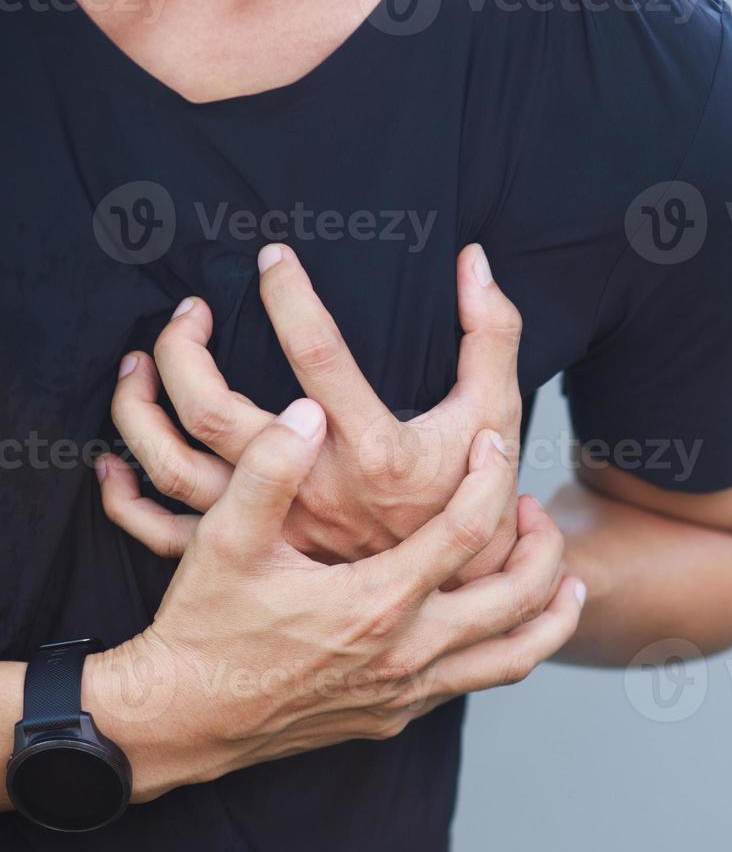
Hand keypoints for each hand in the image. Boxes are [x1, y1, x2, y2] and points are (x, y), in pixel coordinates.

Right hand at [90, 399, 582, 800]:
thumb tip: (306, 412)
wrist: (179, 719)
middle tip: (539, 509)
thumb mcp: (226, 540)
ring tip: (566, 581)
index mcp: (378, 601)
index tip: (497, 442)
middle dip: (545, 550)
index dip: (490, 477)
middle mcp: (408, 652)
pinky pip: (477, 683)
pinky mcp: (397, 716)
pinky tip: (501, 625)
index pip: (467, 531)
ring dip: (550, 616)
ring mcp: (408, 692)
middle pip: (517, 600)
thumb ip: (269, 471)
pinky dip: (507, 651)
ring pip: (514, 658)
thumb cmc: (204, 626)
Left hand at [103, 243, 521, 578]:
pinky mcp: (253, 555)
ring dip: (140, 407)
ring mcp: (276, 527)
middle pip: (215, 408)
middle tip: (190, 311)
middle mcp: (313, 490)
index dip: (290, 295)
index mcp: (372, 450)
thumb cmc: (471, 497)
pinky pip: (161, 530)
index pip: (317, 354)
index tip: (274, 260)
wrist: (456, 592)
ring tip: (139, 363)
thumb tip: (475, 261)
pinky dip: (125, 495)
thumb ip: (492, 334)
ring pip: (174, 464)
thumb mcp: (497, 413)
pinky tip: (114, 460)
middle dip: (184, 347)